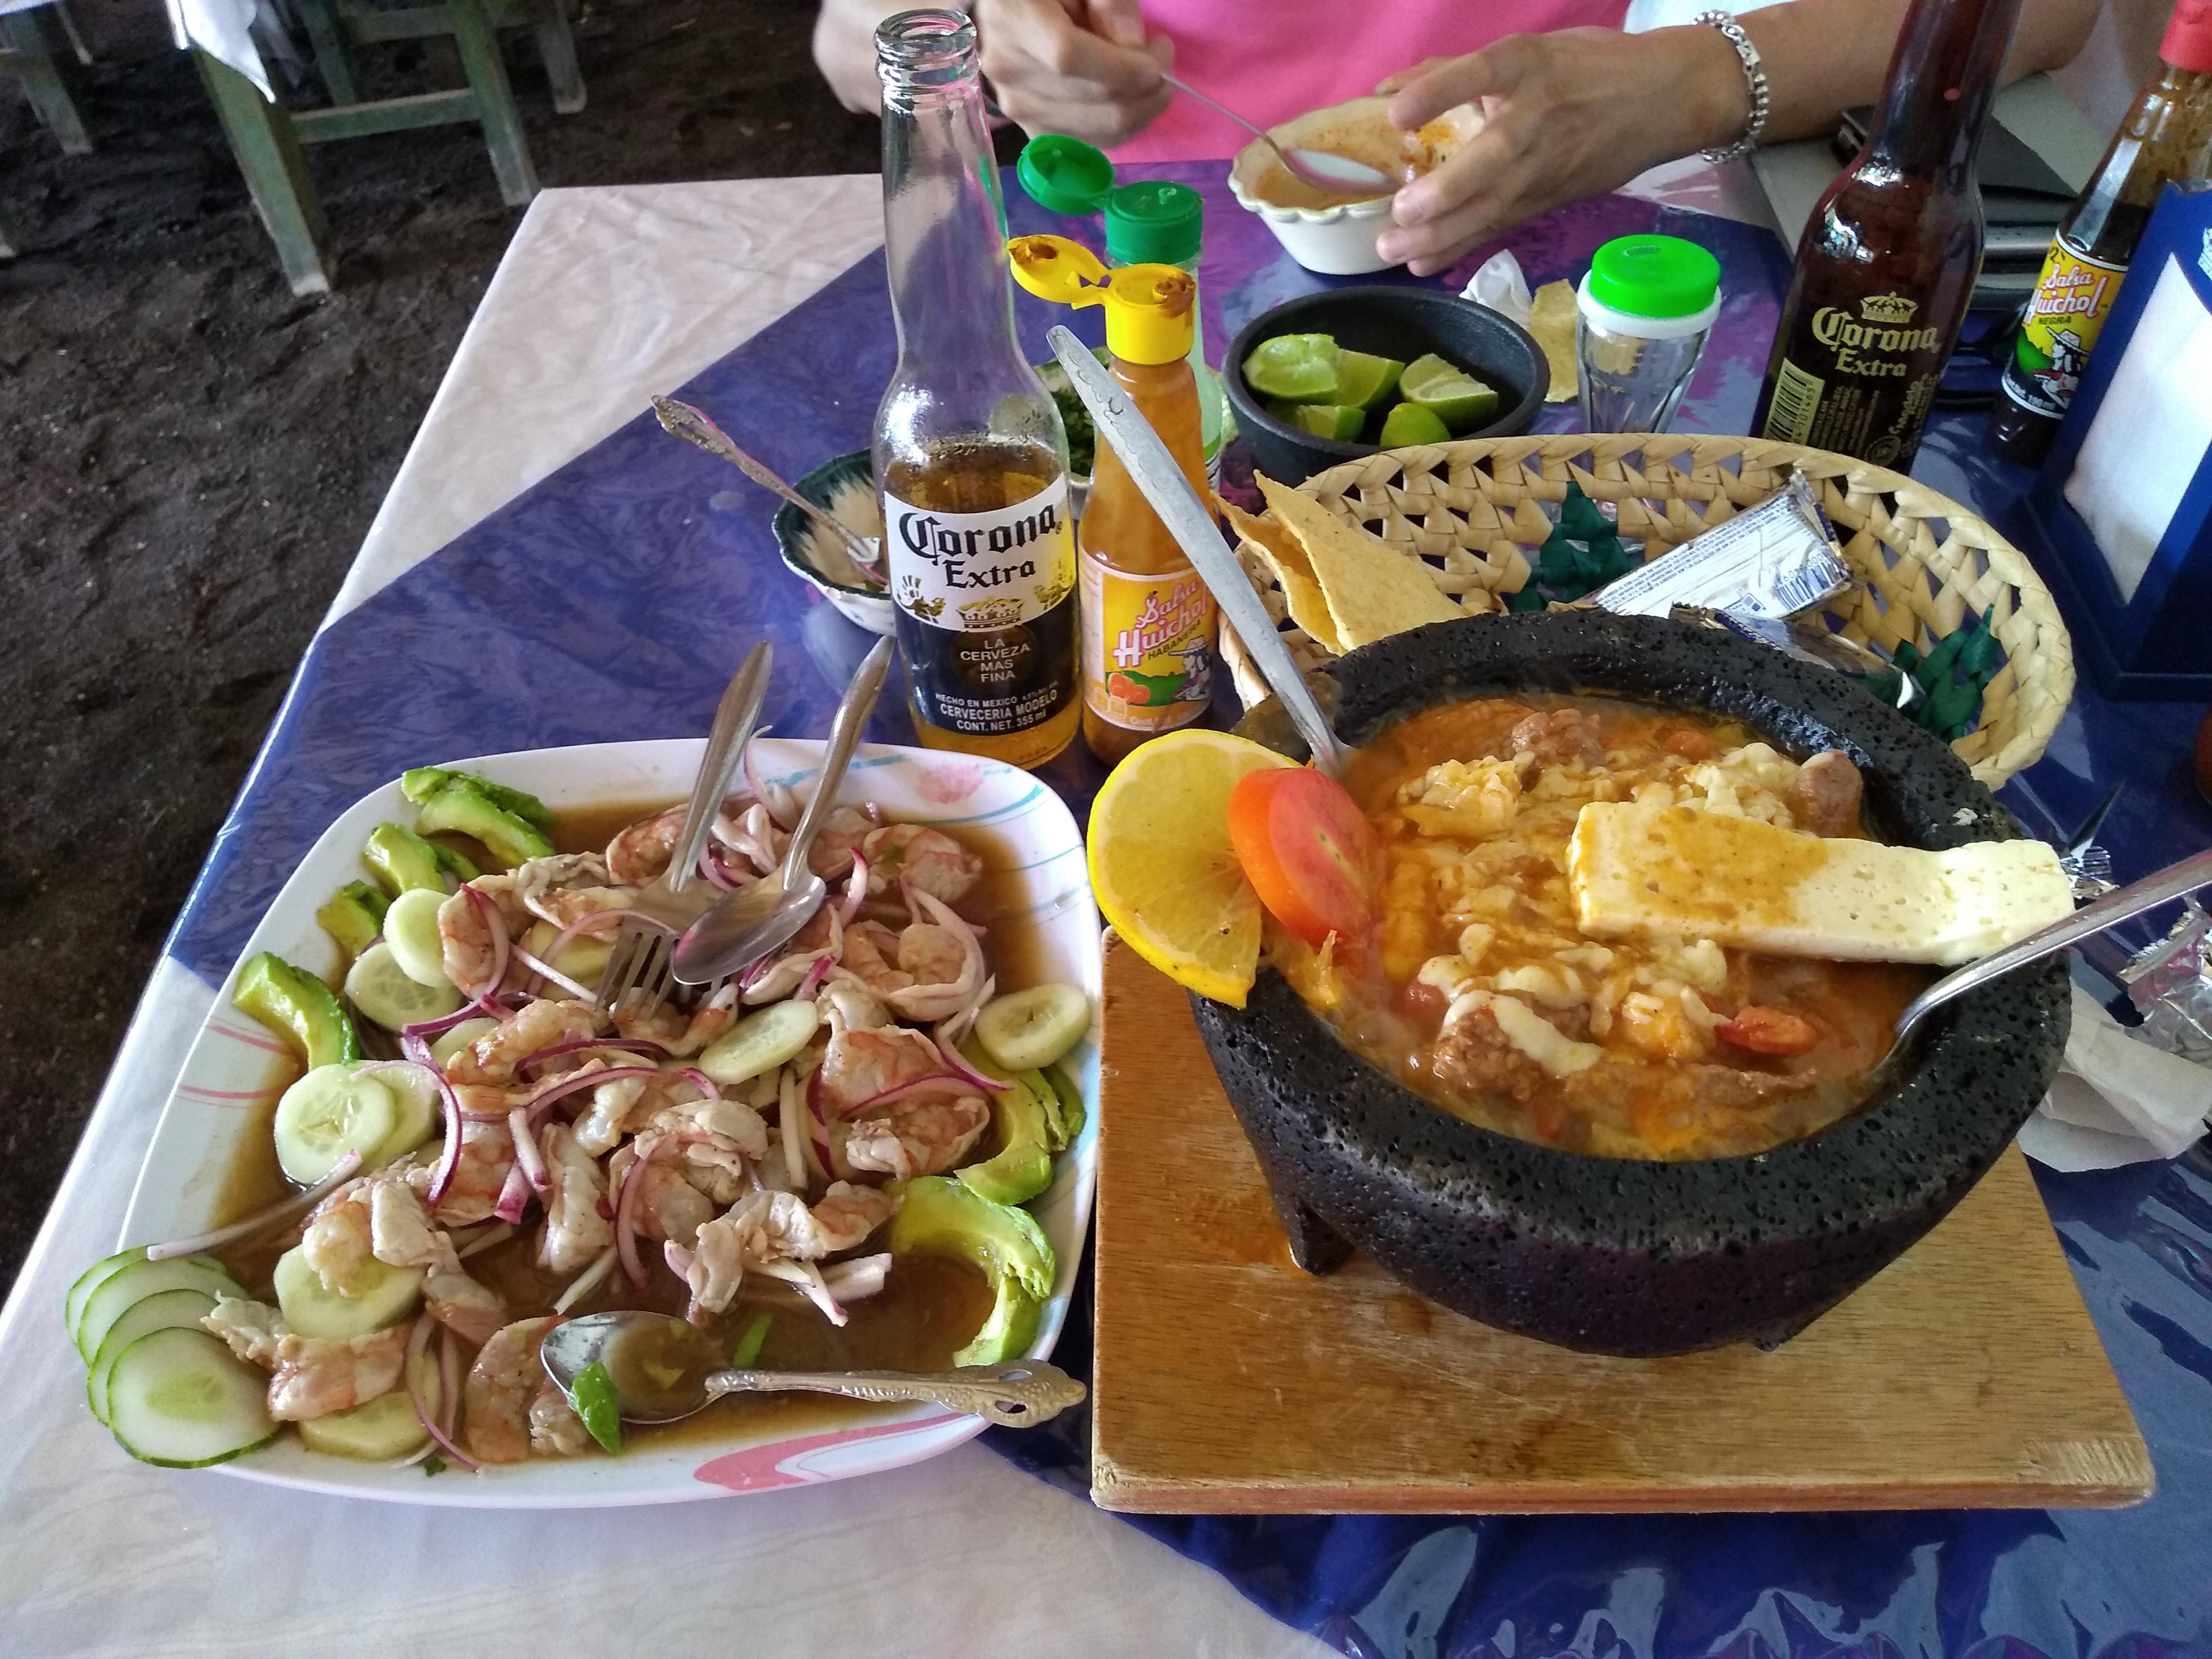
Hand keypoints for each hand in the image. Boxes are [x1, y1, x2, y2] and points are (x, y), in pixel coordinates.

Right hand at [976, 0, 1173, 147]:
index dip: (1121, 69)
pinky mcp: (1031, 130)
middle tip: (1162, 58)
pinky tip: (1128, 98)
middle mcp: (1008, 71)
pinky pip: (1090, 143)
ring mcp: (1017, 107)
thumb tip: (1135, 48)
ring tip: (1146, 75)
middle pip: (1090, 101)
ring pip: (1098, 130)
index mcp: (1013, 19)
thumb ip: (1111, 3)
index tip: (1156, 64)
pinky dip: (1121, 126)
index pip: (1069, 58)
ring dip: (1139, 110)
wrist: (1012, 13)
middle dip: (1144, 90)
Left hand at [1373, 28, 1746, 275]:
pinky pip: (1501, 224)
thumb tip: (1384, 91)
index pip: (1481, 74)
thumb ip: (1454, 69)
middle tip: (1400, 212)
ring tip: (1397, 251)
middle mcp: (1537, 118)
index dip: (1438, 92)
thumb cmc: (1588, 68)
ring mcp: (1546, 165)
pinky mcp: (1550, 197)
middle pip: (1491, 158)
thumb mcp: (1528, 51)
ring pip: (1494, 204)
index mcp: (1528, 68)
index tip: (1394, 113)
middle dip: (1445, 192)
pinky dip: (1462, 246)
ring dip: (1444, 233)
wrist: (1666, 99)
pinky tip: (1424, 263)